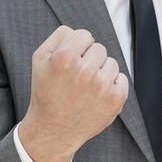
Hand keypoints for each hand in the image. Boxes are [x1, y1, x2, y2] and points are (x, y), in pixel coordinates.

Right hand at [19, 26, 128, 161]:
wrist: (54, 130)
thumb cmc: (46, 92)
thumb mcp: (40, 60)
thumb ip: (60, 37)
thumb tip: (81, 31)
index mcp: (64, 58)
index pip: (84, 34)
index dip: (76, 47)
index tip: (70, 61)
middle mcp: (85, 71)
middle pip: (99, 48)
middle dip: (88, 60)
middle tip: (75, 79)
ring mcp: (103, 86)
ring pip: (111, 62)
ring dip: (100, 72)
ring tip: (85, 88)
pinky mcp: (116, 99)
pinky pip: (121, 78)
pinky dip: (112, 85)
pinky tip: (96, 96)